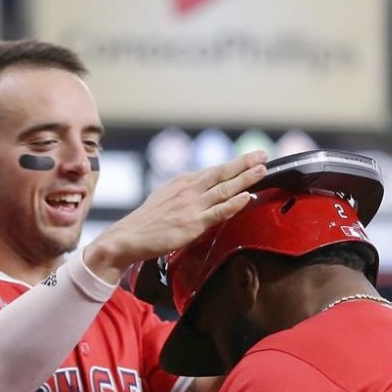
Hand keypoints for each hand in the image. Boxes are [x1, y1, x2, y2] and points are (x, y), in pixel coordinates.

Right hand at [85, 150, 267, 283]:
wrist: (128, 237)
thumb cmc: (145, 223)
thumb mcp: (164, 198)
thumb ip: (183, 194)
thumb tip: (200, 192)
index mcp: (181, 182)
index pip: (212, 171)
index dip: (233, 165)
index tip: (249, 159)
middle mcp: (188, 190)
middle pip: (222, 173)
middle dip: (244, 163)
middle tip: (263, 154)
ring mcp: (191, 206)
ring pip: (224, 189)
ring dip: (245, 178)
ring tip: (262, 170)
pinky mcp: (192, 224)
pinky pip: (218, 212)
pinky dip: (234, 203)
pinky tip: (247, 196)